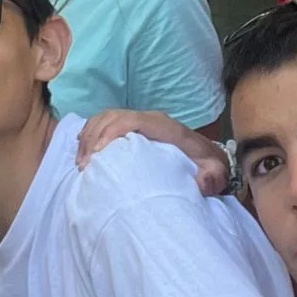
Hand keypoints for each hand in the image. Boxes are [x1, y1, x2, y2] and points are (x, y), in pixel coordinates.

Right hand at [76, 109, 230, 196]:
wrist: (208, 156)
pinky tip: (82, 148)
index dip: (113, 131)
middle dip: (95, 137)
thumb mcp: (215, 173)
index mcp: (167, 127)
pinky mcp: (133, 126)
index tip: (98, 153)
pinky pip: (105, 121)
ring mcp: (140, 120)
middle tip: (83, 164)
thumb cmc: (207, 166)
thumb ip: (212, 177)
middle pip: (114, 116)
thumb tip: (202, 181)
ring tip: (81, 161)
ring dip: (89, 135)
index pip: (135, 120)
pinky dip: (91, 131)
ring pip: (106, 116)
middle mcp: (151, 119)